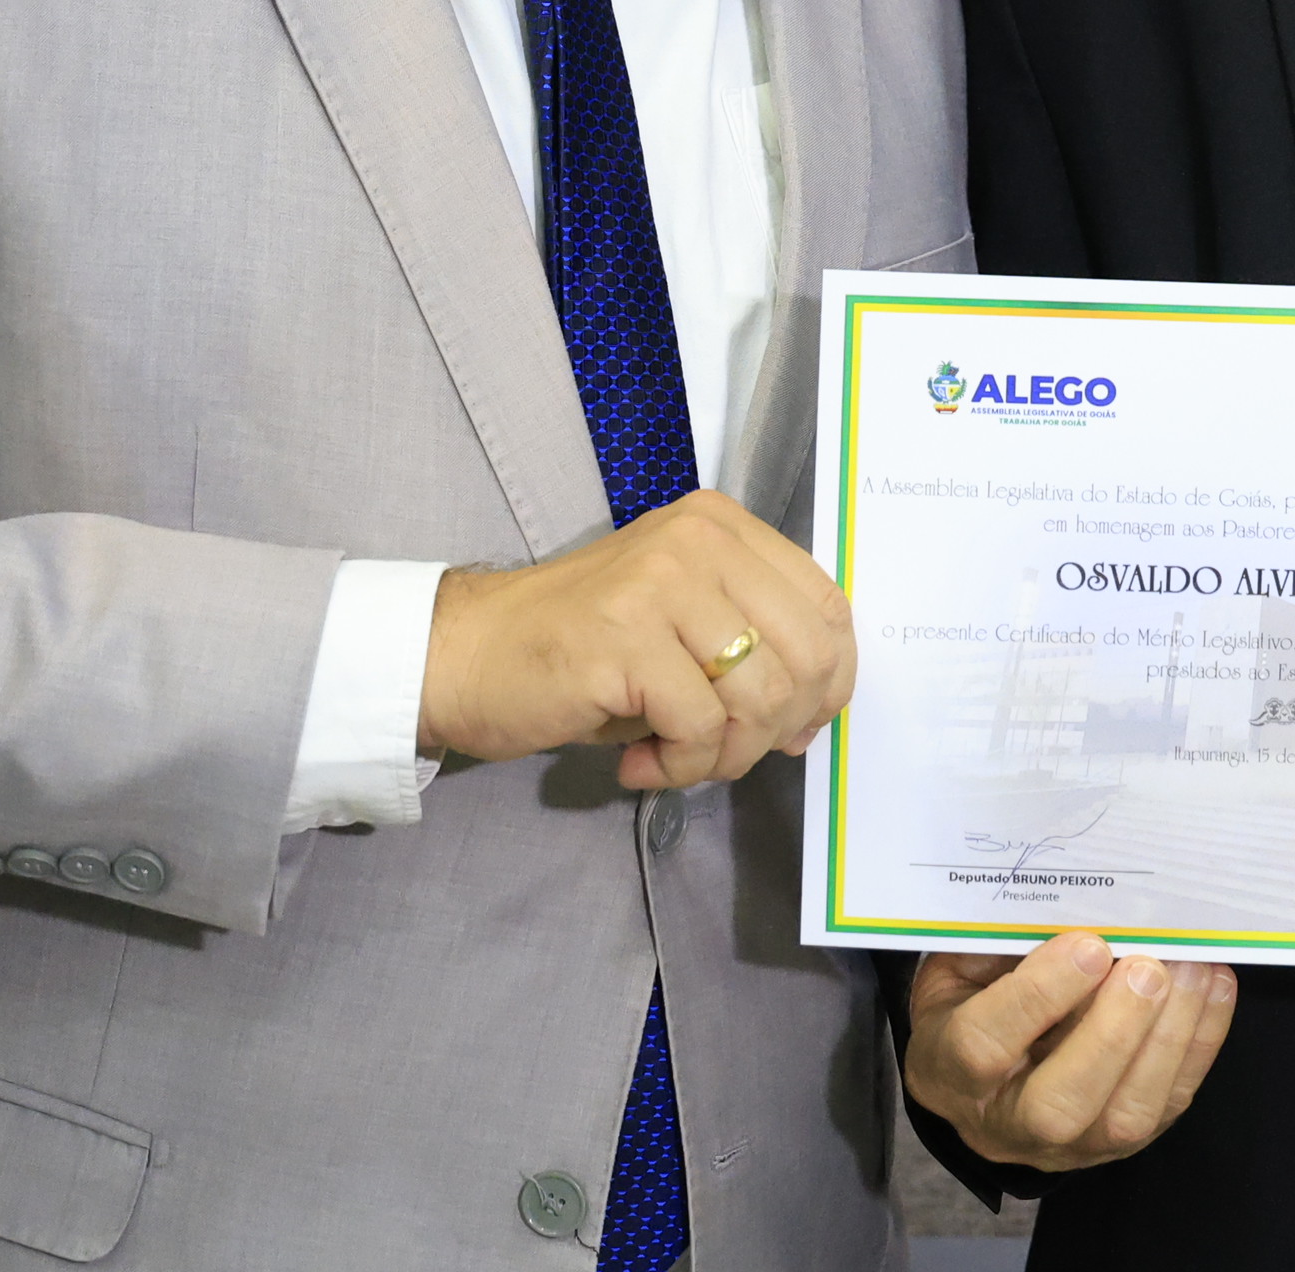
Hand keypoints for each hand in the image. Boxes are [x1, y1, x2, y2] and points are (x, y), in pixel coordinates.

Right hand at [417, 490, 853, 791]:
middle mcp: (699, 540)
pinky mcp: (625, 640)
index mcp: (722, 526)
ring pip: (759, 697)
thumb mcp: (680, 622)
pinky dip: (678, 768)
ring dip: (723, 756)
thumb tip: (814, 713)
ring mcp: (661, 585)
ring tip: (675, 761)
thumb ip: (751, 643)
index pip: (827, 605)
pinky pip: (699, 728)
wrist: (463, 654)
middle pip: (806, 654)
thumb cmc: (578, 648)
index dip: (830, 680)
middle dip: (780, 727)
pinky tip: (637, 766)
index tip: (798, 726)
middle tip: (727, 754)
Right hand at [907, 935, 1235, 1169]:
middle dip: (1112, 1033)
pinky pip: (1169, 1103)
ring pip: (1124, 1116)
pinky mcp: (1121, 1142)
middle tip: (1146, 968)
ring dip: (1167, 1038)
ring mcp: (1070, 1144)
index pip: (985, 1046)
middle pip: (1060, 1104)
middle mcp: (1007, 1124)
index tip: (1088, 945)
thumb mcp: (956, 969)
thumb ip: (994, 944)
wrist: (983, 1076)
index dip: (1039, 996)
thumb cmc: (970, 1003)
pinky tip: (1212, 986)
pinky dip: (1199, 1043)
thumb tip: (1060, 903)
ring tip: (1191, 969)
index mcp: (950, 1071)